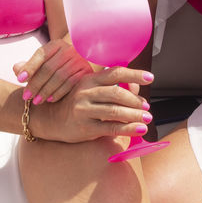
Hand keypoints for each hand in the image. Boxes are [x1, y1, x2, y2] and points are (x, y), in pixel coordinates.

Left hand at [13, 39, 90, 105]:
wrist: (80, 65)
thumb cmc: (56, 65)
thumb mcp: (43, 62)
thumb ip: (28, 65)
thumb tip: (16, 69)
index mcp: (56, 44)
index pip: (41, 55)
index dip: (30, 67)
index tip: (19, 80)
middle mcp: (69, 50)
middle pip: (49, 67)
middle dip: (36, 83)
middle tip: (26, 96)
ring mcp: (79, 60)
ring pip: (60, 76)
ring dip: (46, 90)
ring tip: (36, 101)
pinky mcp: (86, 72)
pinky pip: (71, 83)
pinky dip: (59, 93)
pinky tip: (50, 99)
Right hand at [31, 66, 153, 143]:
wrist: (51, 120)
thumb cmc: (77, 104)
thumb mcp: (91, 90)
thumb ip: (113, 87)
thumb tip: (137, 86)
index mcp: (89, 79)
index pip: (115, 73)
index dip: (134, 74)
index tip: (150, 78)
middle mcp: (86, 92)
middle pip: (117, 93)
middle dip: (135, 100)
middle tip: (146, 106)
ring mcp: (84, 110)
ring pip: (115, 111)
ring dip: (135, 114)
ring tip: (147, 117)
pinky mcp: (84, 127)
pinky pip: (111, 127)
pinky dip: (129, 128)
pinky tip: (140, 129)